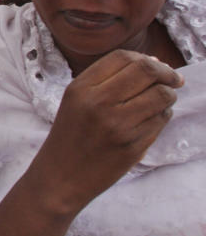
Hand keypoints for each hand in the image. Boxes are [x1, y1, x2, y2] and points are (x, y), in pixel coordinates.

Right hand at [33, 50, 183, 215]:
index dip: (146, 58)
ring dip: (169, 96)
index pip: (123, 57)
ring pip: (161, 95)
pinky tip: (150, 121)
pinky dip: (162, 116)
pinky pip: (161, 120)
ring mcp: (117, 125)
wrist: (61, 177)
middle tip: (174, 80)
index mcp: (81, 89)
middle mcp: (98, 103)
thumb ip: (108, 80)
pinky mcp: (132, 146)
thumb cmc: (71, 136)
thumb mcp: (76, 100)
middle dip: (167, 73)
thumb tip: (156, 63)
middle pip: (146, 71)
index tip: (158, 67)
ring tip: (160, 102)